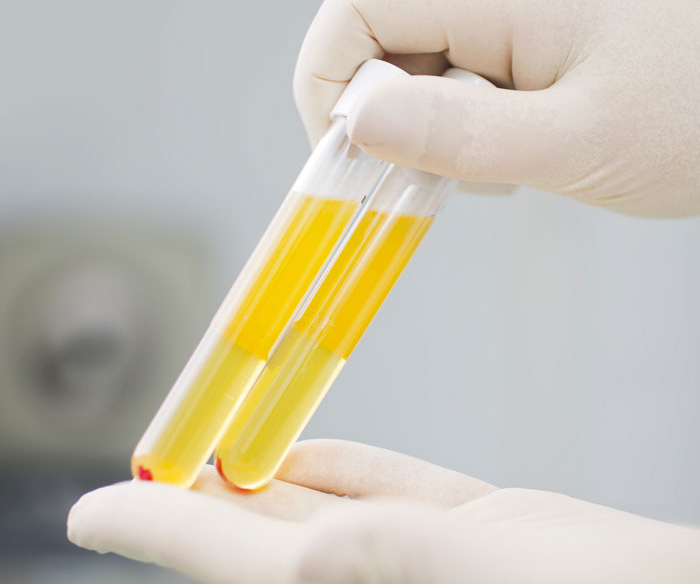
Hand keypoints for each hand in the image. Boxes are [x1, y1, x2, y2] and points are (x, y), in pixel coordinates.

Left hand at [68, 440, 699, 583]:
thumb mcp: (469, 569)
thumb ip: (359, 555)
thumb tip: (252, 544)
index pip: (226, 562)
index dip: (151, 533)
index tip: (88, 512)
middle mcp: (374, 579)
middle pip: (259, 535)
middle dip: (200, 497)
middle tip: (155, 459)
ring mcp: (420, 554)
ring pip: (316, 508)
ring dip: (263, 474)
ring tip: (215, 445)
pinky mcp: (468, 526)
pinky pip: (382, 490)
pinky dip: (338, 464)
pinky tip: (302, 449)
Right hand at [294, 0, 699, 216]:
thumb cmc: (687, 127)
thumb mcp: (576, 140)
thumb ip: (464, 132)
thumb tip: (359, 119)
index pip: (362, 7)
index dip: (330, 82)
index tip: (348, 157)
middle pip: (374, 41)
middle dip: (379, 120)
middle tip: (428, 177)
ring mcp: (497, 24)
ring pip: (403, 74)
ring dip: (420, 136)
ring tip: (491, 170)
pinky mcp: (503, 57)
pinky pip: (438, 93)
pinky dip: (447, 140)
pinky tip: (500, 160)